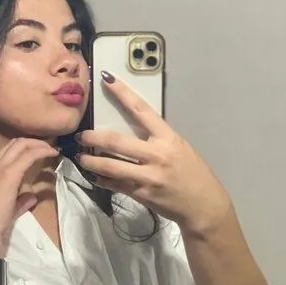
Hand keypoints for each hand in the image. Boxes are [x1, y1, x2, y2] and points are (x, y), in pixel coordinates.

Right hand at [0, 138, 58, 256]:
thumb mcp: (8, 208)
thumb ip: (20, 200)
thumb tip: (32, 197)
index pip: (8, 151)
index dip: (25, 148)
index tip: (38, 152)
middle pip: (14, 143)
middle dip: (33, 142)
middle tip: (48, 147)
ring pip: (21, 145)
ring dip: (39, 144)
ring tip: (52, 149)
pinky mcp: (9, 174)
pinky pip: (28, 156)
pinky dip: (42, 152)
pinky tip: (51, 154)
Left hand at [76, 74, 230, 233]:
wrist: (203, 205)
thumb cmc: (193, 174)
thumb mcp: (179, 149)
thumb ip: (157, 140)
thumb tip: (133, 132)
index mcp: (168, 137)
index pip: (141, 110)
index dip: (122, 93)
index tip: (106, 79)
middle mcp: (157, 154)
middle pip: (117, 141)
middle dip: (94, 137)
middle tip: (82, 136)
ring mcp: (149, 176)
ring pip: (112, 166)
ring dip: (92, 161)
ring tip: (81, 158)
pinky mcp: (143, 194)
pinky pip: (117, 184)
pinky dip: (103, 180)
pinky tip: (96, 176)